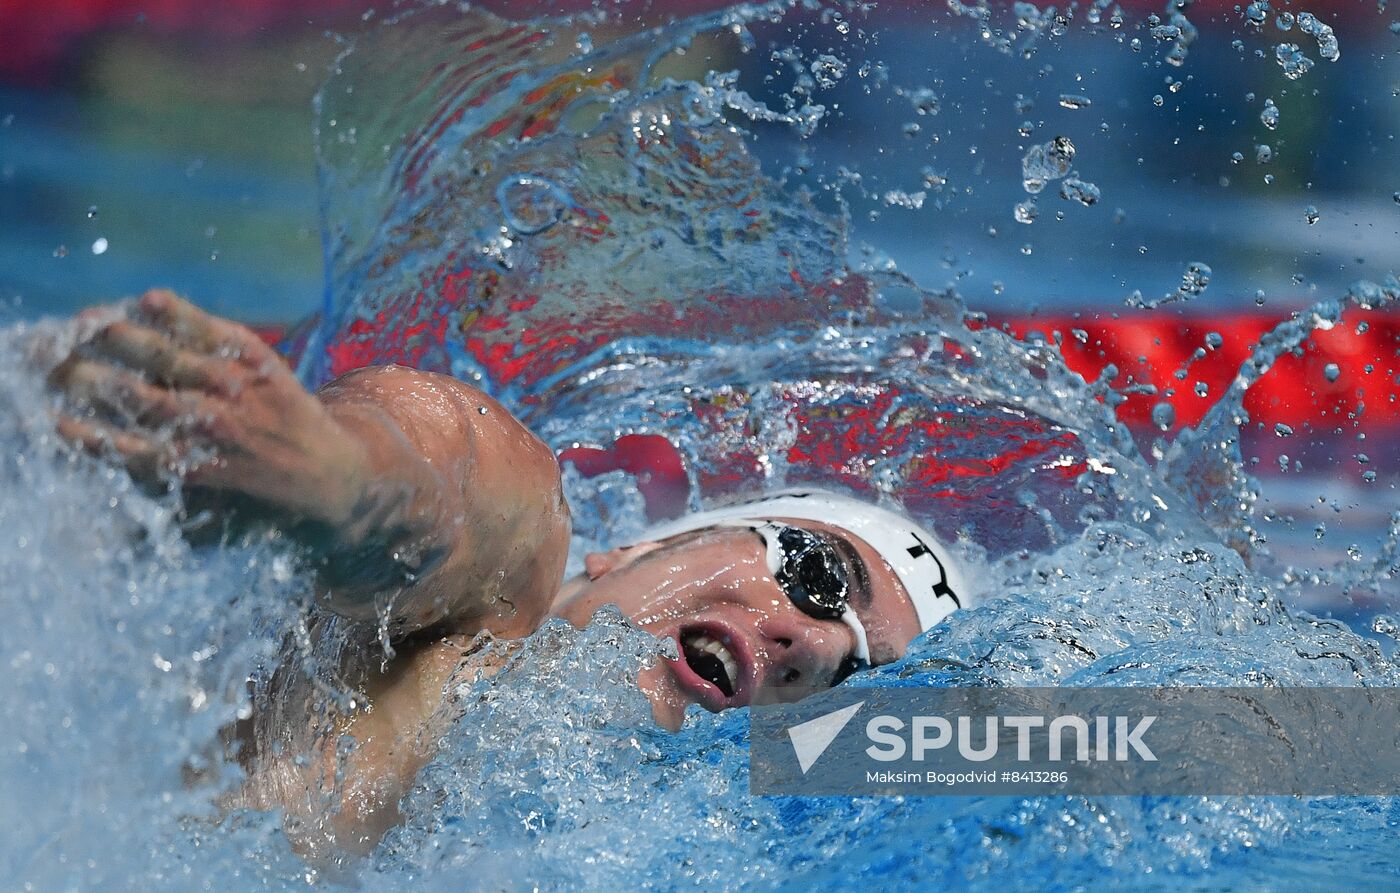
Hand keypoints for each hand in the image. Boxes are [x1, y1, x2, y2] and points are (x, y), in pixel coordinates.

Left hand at [50, 289, 369, 528]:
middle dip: (119, 340)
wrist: (329, 471)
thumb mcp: (266, 367)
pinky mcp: (205, 465)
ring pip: (149, 400)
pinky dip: (102, 439)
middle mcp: (233, 389)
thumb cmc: (290, 413)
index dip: (163, 314)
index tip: (134, 302)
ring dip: (101, 382)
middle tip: (81, 327)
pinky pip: (144, 451)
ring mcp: (217, 428)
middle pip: (165, 357)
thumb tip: (155, 315)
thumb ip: (218, 344)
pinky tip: (65, 427)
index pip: (199, 327)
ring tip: (62, 368)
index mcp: (251, 358)